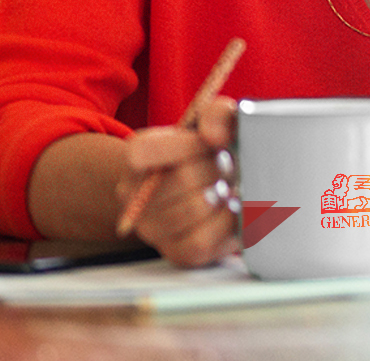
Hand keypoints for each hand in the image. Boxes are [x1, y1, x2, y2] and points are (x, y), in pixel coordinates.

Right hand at [115, 97, 237, 267]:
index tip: (214, 143)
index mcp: (137, 159)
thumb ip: (217, 115)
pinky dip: (227, 223)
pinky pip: (201, 242)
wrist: (210, 190)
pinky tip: (234, 210)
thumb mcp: (213, 124)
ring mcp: (153, 229)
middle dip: (219, 168)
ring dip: (226, 195)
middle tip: (231, 166)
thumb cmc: (209, 154)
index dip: (186, 145)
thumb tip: (215, 136)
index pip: (143, 152)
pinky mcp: (177, 254)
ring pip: (194, 210)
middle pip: (182, 179)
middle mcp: (135, 197)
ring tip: (233, 186)